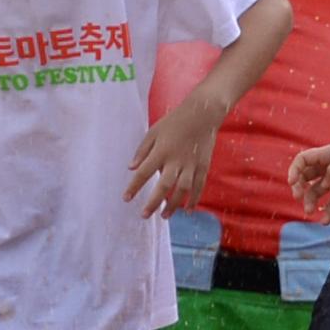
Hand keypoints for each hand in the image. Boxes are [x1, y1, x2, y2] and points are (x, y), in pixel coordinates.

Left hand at [127, 99, 224, 218]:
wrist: (202, 114)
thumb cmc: (174, 122)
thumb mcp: (153, 132)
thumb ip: (142, 151)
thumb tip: (131, 168)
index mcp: (161, 151)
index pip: (144, 172)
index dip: (134, 186)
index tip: (126, 198)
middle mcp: (176, 160)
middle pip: (164, 185)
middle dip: (154, 202)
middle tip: (144, 215)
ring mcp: (192, 164)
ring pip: (183, 190)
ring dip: (173, 205)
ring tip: (164, 216)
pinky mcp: (203, 166)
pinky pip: (199, 186)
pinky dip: (194, 199)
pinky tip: (187, 210)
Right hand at [287, 138, 329, 218]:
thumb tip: (324, 184)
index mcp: (326, 155)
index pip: (303, 161)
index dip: (294, 170)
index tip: (292, 182)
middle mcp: (328, 168)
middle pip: (305, 178)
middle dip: (299, 188)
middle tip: (299, 198)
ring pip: (316, 193)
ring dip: (310, 202)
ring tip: (309, 212)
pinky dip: (328, 214)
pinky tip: (324, 222)